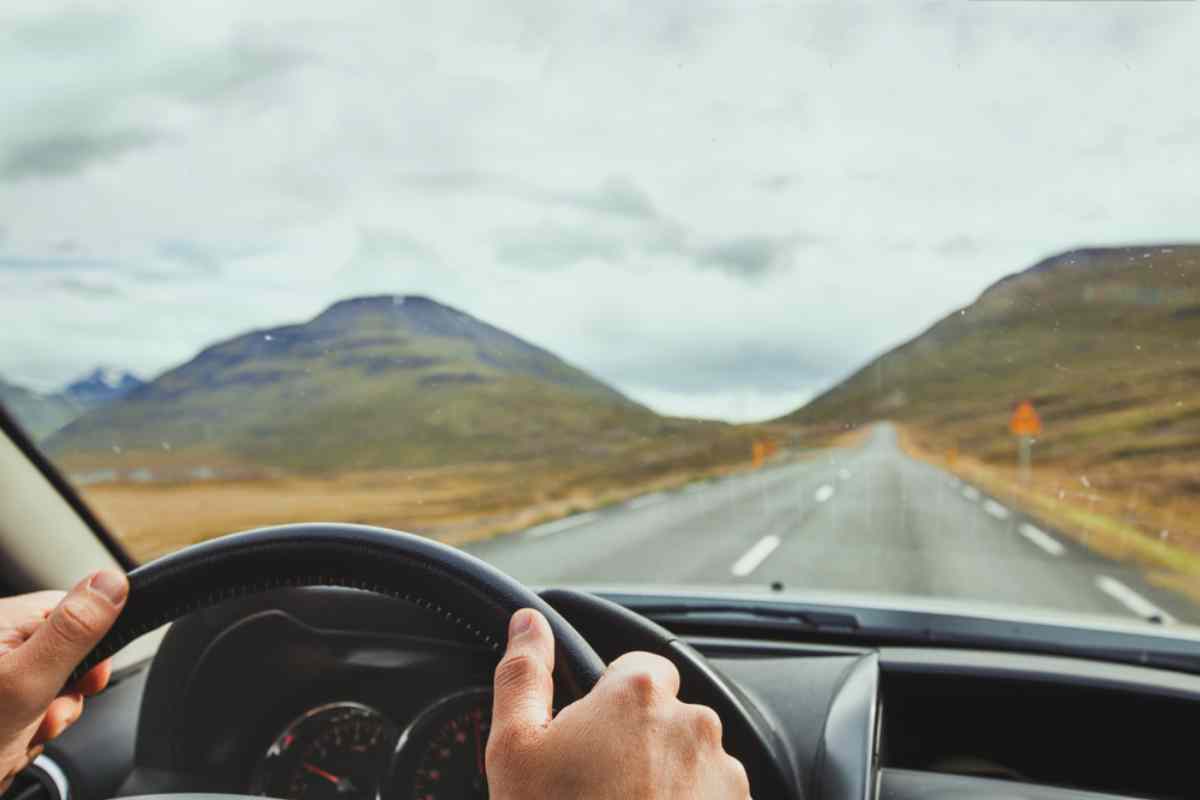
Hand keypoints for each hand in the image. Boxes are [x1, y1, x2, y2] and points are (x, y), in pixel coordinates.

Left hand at [0, 570, 128, 791]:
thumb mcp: (28, 683)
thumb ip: (72, 631)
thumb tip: (112, 581)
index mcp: (1, 620)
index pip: (74, 611)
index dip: (92, 648)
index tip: (88, 679)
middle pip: (65, 652)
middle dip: (65, 692)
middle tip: (44, 715)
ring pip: (49, 685)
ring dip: (46, 717)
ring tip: (23, 735)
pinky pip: (30, 707)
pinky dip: (28, 730)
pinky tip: (11, 742)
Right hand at [487, 609, 750, 798]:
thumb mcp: (515, 750)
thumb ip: (524, 674)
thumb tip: (528, 624)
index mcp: (639, 694)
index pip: (634, 667)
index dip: (606, 700)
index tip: (586, 737)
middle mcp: (694, 725)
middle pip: (665, 716)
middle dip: (636, 744)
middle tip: (594, 789)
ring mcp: (724, 777)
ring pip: (690, 762)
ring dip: (664, 782)